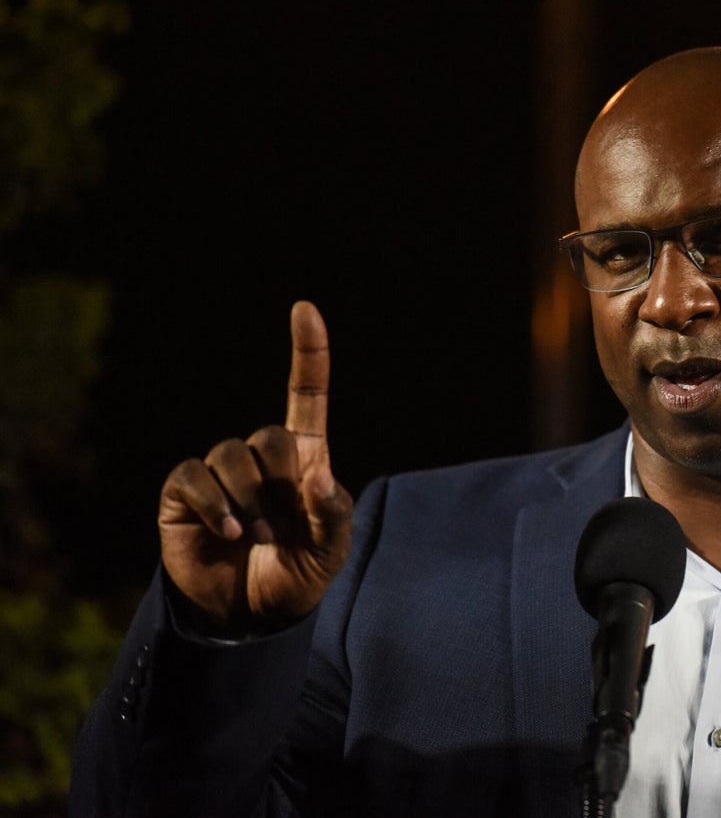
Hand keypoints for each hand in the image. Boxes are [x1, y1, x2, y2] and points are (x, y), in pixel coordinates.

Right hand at [158, 301, 352, 631]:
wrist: (250, 616)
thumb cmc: (297, 574)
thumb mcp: (330, 551)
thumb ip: (333, 514)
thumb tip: (320, 477)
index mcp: (305, 459)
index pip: (306, 396)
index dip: (308, 353)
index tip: (304, 309)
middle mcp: (260, 457)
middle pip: (270, 437)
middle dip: (280, 486)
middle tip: (281, 527)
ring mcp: (220, 472)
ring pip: (231, 455)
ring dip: (249, 501)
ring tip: (255, 536)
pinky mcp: (183, 492)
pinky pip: (194, 475)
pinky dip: (213, 502)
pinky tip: (227, 530)